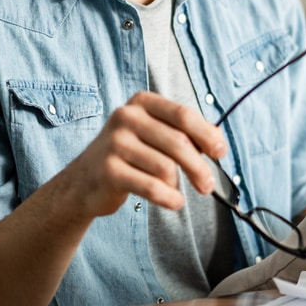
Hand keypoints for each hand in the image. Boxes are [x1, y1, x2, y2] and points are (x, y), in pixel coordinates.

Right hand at [59, 91, 227, 217]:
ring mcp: (114, 143)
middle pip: (178, 142)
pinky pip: (151, 186)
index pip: (183, 115)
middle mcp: (126, 117)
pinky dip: (168, 197)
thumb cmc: (130, 156)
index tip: (221, 152)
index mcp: (142, 103)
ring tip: (175, 191)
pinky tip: (174, 202)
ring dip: (178, 184)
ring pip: (166, 167)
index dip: (207, 134)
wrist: (84, 181)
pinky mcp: (109, 170)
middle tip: (208, 185)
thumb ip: (184, 133)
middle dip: (199, 167)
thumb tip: (218, 141)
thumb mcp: (154, 135)